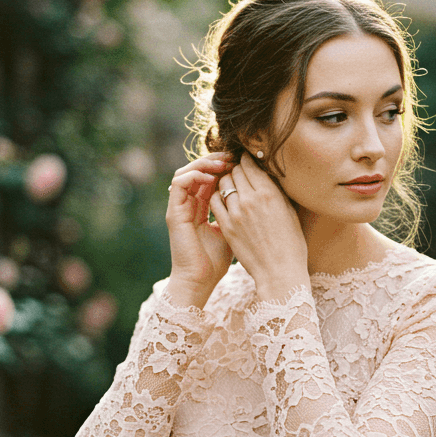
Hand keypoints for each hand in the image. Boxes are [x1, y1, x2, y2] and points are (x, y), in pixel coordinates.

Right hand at [166, 151, 235, 303]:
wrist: (200, 281)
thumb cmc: (218, 261)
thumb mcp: (234, 230)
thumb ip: (240, 212)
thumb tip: (261, 195)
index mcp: (202, 208)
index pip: (211, 177)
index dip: (225, 166)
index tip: (243, 160)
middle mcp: (189, 205)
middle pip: (199, 170)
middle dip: (216, 160)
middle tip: (233, 155)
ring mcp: (180, 208)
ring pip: (187, 171)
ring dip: (205, 163)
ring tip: (223, 163)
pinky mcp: (174, 213)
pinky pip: (179, 183)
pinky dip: (195, 175)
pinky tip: (212, 176)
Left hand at [208, 152, 308, 297]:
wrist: (280, 272)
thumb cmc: (291, 243)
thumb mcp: (290, 211)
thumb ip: (276, 191)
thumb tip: (268, 173)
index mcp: (269, 194)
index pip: (250, 164)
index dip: (248, 160)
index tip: (248, 161)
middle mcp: (250, 200)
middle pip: (235, 171)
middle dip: (237, 169)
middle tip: (240, 174)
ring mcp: (236, 213)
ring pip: (222, 184)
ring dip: (226, 182)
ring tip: (232, 187)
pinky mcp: (226, 227)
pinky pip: (214, 201)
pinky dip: (218, 196)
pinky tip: (225, 201)